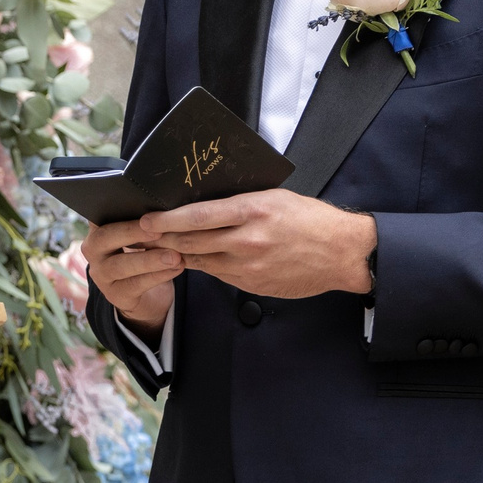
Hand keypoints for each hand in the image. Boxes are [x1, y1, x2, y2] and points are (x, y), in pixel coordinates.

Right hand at [83, 218, 180, 337]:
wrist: (144, 292)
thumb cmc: (144, 251)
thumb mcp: (140, 234)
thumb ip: (145, 220)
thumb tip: (166, 204)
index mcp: (97, 227)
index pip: (101, 213)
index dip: (118, 210)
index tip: (142, 209)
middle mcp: (92, 249)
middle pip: (105, 237)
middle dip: (132, 233)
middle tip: (158, 231)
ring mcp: (101, 273)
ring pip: (121, 265)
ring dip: (150, 260)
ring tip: (175, 256)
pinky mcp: (115, 294)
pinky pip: (136, 284)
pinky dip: (158, 276)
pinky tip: (177, 268)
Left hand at [142, 190, 375, 299]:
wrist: (342, 253)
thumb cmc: (310, 219)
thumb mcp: (275, 198)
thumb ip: (241, 202)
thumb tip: (206, 201)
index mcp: (252, 211)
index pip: (198, 216)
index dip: (167, 220)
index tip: (146, 220)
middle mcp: (246, 240)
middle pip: (191, 241)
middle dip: (162, 239)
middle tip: (141, 236)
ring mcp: (248, 266)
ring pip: (200, 260)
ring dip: (177, 254)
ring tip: (158, 247)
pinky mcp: (251, 284)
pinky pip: (218, 274)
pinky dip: (203, 265)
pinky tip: (192, 259)